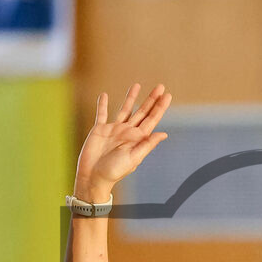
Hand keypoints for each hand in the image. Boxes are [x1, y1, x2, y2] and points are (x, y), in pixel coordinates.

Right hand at [74, 82, 171, 201]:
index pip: (151, 120)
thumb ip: (147, 144)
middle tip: (160, 87)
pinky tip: (105, 95)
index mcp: (137, 139)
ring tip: (137, 85)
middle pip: (142, 112)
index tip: (167, 95)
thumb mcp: (134, 158)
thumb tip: (163, 134)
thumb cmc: (114, 171)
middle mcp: (127, 132)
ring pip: (125, 109)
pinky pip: (101, 114)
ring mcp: (114, 130)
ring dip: (131, 97)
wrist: (93, 176)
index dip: (160, 107)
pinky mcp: (99, 129)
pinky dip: (103, 104)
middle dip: (151, 99)